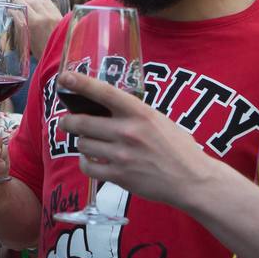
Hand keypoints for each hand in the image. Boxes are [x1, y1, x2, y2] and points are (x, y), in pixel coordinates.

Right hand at [15, 0, 62, 55]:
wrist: (61, 57)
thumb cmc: (43, 54)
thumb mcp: (28, 42)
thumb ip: (21, 27)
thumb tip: (16, 16)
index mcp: (34, 23)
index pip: (21, 8)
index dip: (14, 7)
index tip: (10, 8)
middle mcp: (44, 16)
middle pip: (30, 2)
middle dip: (22, 2)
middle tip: (17, 3)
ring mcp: (53, 15)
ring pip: (40, 1)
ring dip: (33, 0)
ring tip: (28, 2)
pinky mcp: (60, 16)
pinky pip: (51, 4)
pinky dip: (45, 2)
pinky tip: (42, 1)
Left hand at [54, 72, 222, 210]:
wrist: (193, 180)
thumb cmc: (179, 148)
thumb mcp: (160, 121)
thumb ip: (135, 114)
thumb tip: (106, 108)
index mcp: (140, 113)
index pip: (105, 92)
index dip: (82, 83)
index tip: (65, 77)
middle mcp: (128, 132)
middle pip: (82, 122)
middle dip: (68, 121)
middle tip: (66, 121)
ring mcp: (122, 155)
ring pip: (83, 144)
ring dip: (81, 143)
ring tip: (87, 142)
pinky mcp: (119, 176)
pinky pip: (87, 167)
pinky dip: (85, 163)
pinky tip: (91, 160)